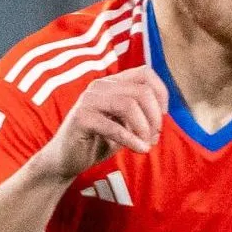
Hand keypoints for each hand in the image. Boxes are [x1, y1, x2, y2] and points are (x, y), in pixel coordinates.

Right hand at [33, 67, 166, 180]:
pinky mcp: (81, 118)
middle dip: (155, 117)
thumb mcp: (125, 124)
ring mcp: (89, 100)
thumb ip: (142, 114)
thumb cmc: (99, 140)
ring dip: (144, 128)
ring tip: (146, 144)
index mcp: (112, 83)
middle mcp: (100, 86)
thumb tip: (164, 116)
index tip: (163, 117)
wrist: (68, 159)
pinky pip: (113, 126)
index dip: (161, 93)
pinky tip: (139, 149)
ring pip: (129, 104)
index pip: (145, 73)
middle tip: (155, 137)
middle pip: (142, 91)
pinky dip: (131, 140)